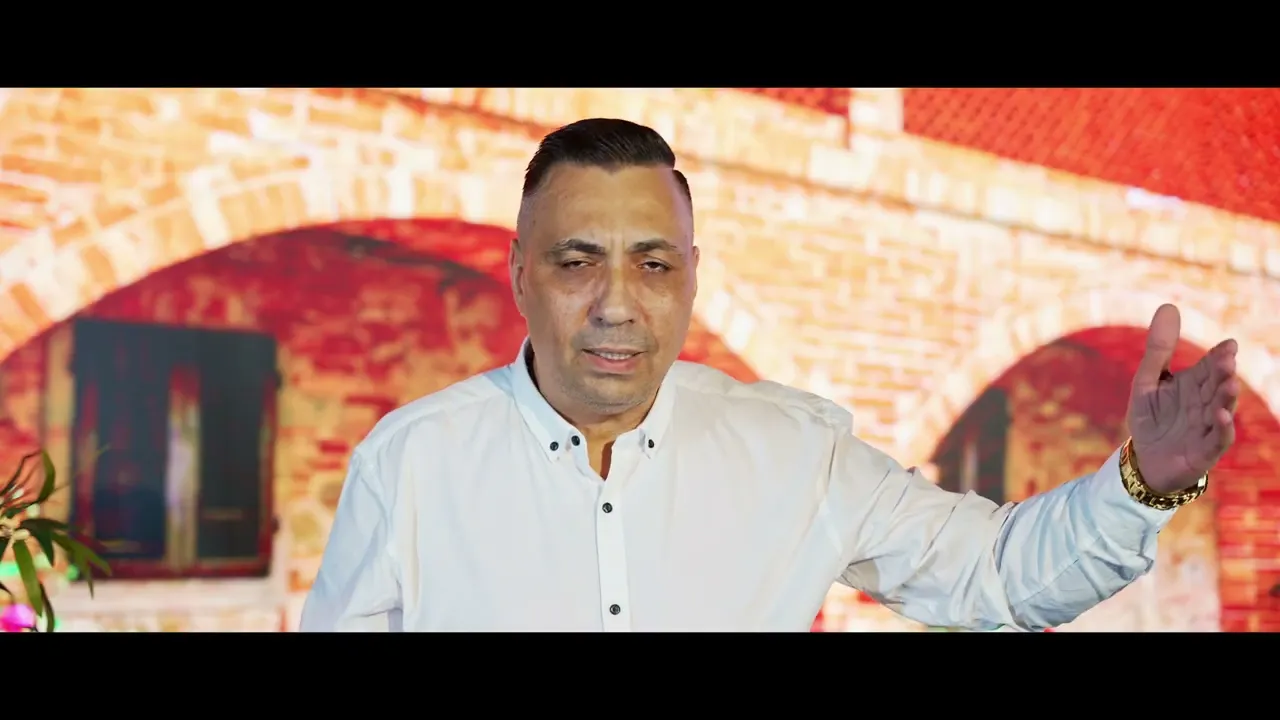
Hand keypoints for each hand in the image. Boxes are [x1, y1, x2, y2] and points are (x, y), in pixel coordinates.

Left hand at [1127, 304, 1238, 492]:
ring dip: (1226, 397)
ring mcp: (1207, 427)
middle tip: (1228, 359)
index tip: (1229, 345)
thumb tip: (1169, 306)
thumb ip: (1158, 348)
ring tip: (1229, 382)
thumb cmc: (1151, 420)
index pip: (1209, 367)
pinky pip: (1217, 438)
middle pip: (1216, 385)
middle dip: (1222, 373)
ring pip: (1221, 409)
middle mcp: (1205, 404)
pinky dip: (1222, 428)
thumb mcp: (1147, 381)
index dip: (1219, 356)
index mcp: (1193, 386)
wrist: (1144, 462)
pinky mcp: (1204, 450)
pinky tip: (1221, 415)